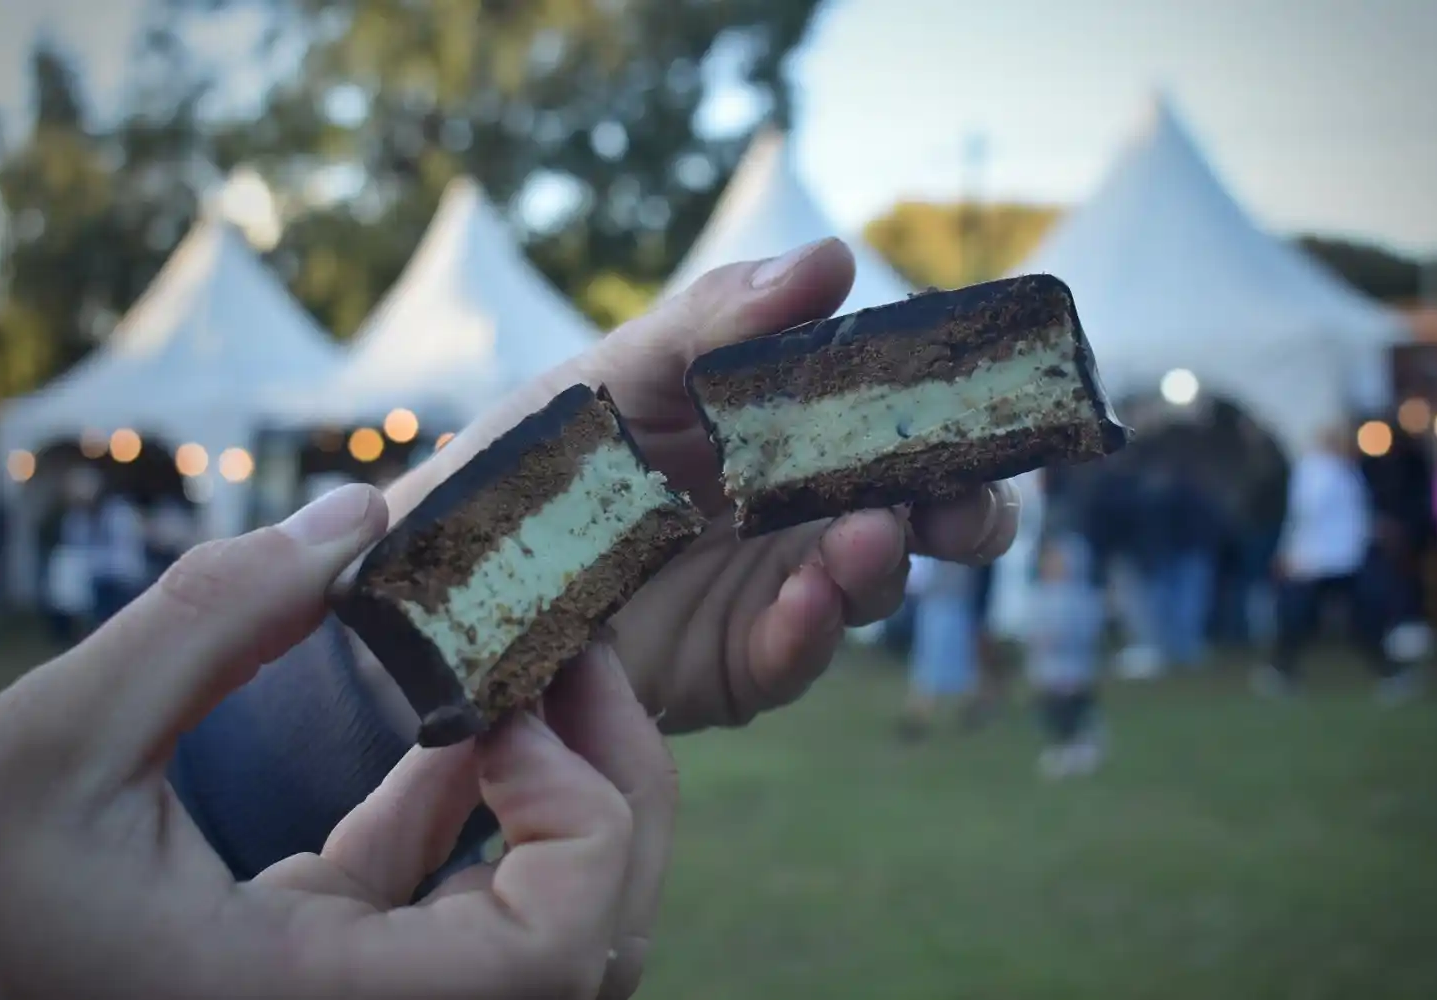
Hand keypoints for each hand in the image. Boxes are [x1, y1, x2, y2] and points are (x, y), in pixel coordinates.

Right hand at [0, 485, 675, 999]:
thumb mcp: (50, 742)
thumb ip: (212, 617)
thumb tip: (358, 516)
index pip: (553, 956)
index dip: (582, 821)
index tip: (507, 705)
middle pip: (586, 942)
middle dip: (613, 787)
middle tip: (581, 654)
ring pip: (536, 928)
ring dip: (557, 794)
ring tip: (533, 666)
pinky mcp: (321, 968)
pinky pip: (444, 899)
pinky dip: (474, 808)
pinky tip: (459, 720)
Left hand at [393, 239, 1020, 732]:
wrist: (442, 578)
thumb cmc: (532, 458)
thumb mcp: (615, 374)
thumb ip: (713, 324)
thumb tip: (835, 257)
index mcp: (783, 430)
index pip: (896, 416)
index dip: (956, 409)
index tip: (994, 397)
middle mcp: (795, 511)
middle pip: (921, 509)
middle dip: (966, 507)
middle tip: (969, 502)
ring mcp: (771, 589)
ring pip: (872, 580)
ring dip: (887, 560)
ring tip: (873, 535)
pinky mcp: (736, 663)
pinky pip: (796, 651)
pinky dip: (814, 628)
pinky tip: (810, 601)